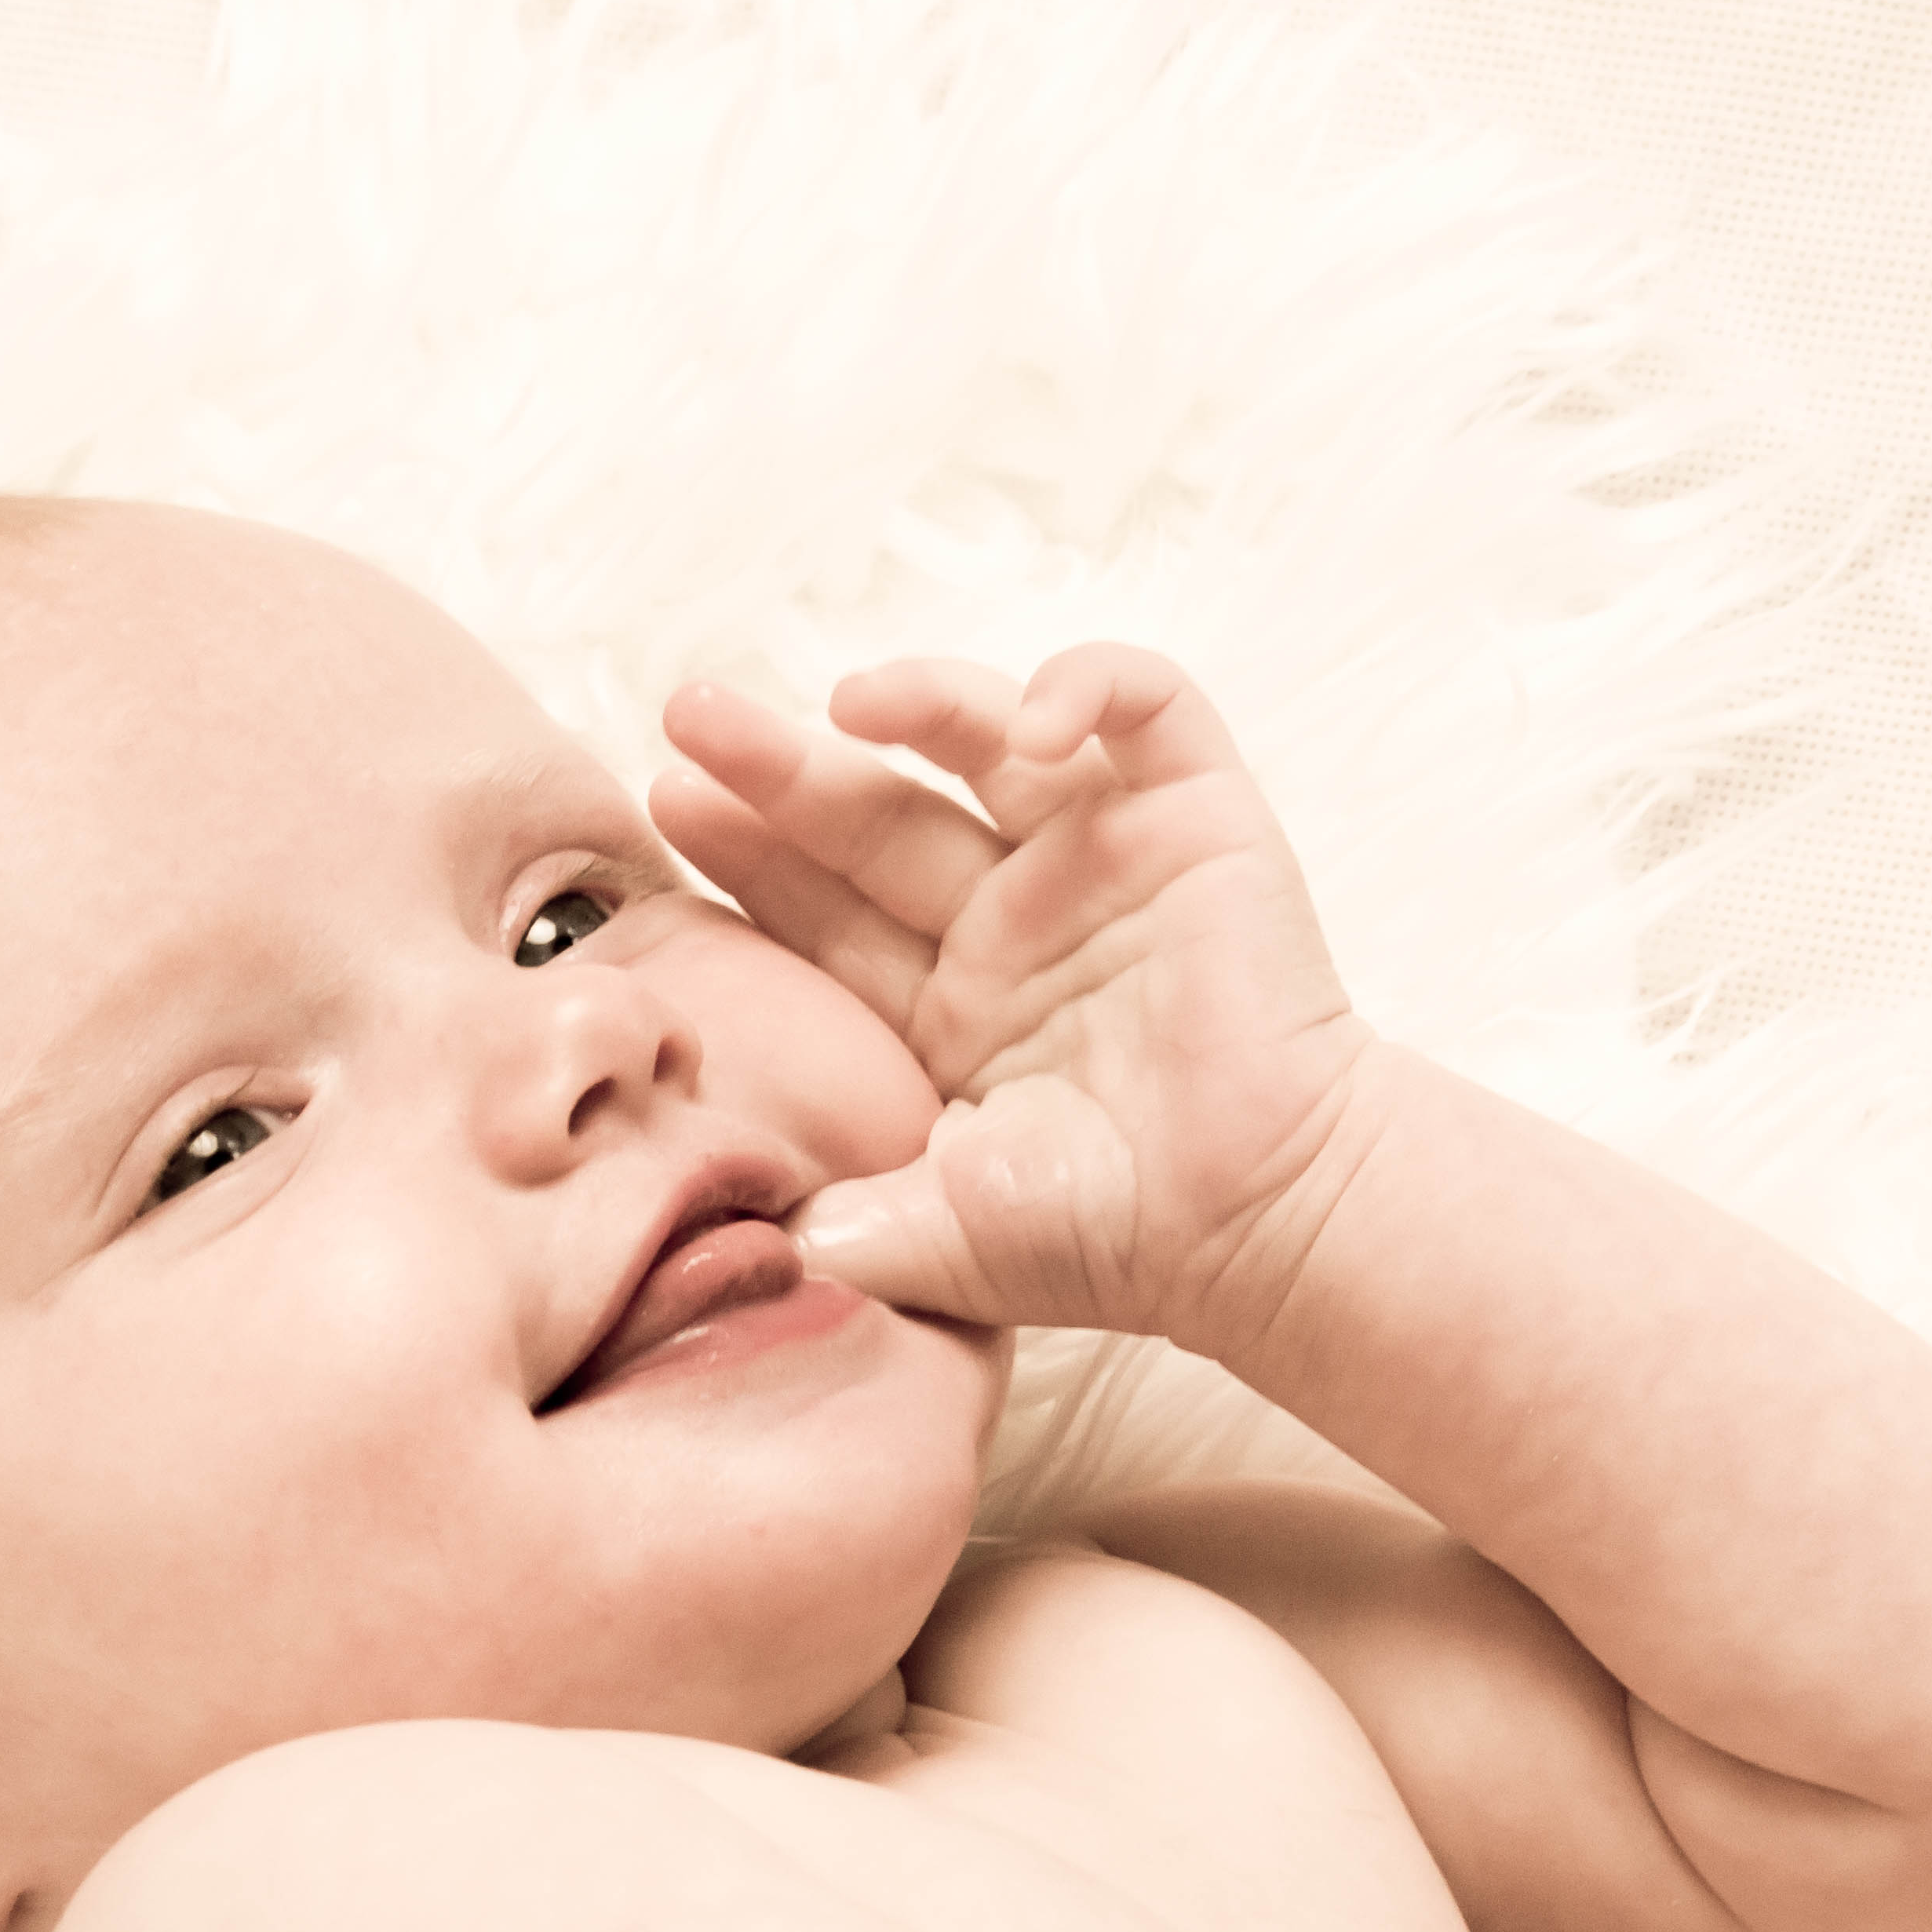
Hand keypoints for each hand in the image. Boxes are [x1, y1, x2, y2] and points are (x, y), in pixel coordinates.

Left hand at [653, 647, 1381, 1349]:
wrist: (1264, 1223)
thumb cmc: (1115, 1240)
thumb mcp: (938, 1239)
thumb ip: (833, 1228)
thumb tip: (726, 1247)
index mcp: (945, 1010)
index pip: (822, 911)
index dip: (747, 856)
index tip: (668, 807)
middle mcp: (1012, 922)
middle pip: (877, 815)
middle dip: (782, 765)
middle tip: (692, 712)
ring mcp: (1100, 862)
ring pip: (990, 742)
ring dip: (918, 702)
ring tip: (845, 698)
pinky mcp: (1196, 819)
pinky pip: (1144, 709)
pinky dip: (1090, 685)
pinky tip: (1034, 717)